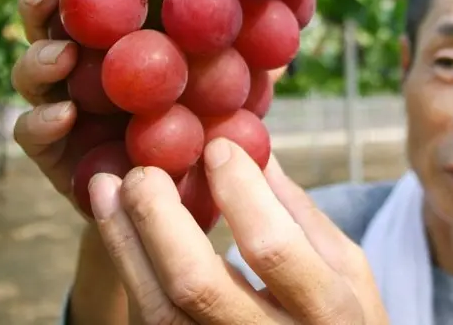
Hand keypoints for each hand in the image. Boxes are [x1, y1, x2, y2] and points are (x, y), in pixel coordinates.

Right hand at [10, 0, 289, 212]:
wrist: (199, 196)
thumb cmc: (219, 120)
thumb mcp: (243, 65)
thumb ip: (256, 21)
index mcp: (124, 32)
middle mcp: (89, 61)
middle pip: (51, 22)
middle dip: (44, 4)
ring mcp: (68, 103)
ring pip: (35, 72)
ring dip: (39, 58)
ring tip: (62, 55)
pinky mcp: (57, 153)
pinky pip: (34, 133)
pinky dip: (42, 121)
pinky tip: (65, 115)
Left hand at [89, 138, 388, 324]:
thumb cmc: (344, 318)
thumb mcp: (346, 266)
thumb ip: (299, 211)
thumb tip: (252, 147)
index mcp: (325, 311)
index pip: (272, 248)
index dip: (239, 192)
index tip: (216, 146)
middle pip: (196, 286)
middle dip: (160, 218)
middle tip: (142, 170)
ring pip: (158, 311)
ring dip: (125, 242)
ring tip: (106, 189)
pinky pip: (150, 321)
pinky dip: (129, 270)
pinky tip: (119, 228)